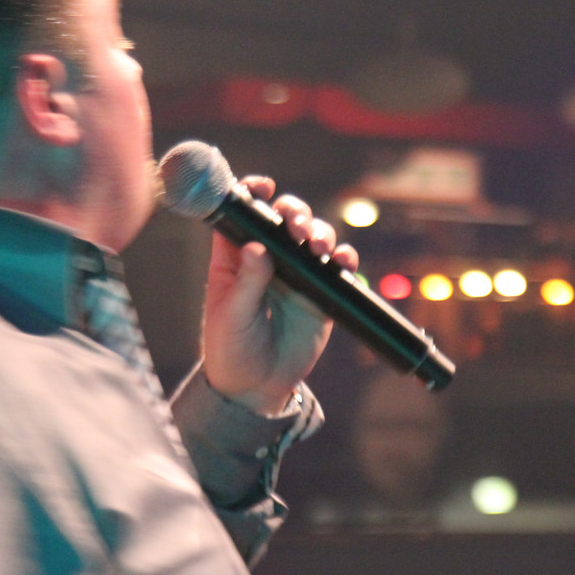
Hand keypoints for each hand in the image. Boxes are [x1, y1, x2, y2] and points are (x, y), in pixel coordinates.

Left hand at [200, 176, 358, 414]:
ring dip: (320, 232)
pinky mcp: (321, 291)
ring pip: (314, 235)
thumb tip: (257, 248)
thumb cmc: (231, 349)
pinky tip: (339, 261)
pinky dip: (343, 257)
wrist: (256, 387)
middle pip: (284, 217)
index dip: (253, 193)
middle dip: (295, 212)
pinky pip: (337, 266)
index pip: (244, 213)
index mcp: (235, 256)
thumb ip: (246, 282)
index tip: (263, 187)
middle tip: (297, 227)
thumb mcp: (231, 317)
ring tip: (316, 248)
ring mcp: (296, 272)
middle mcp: (268, 258)